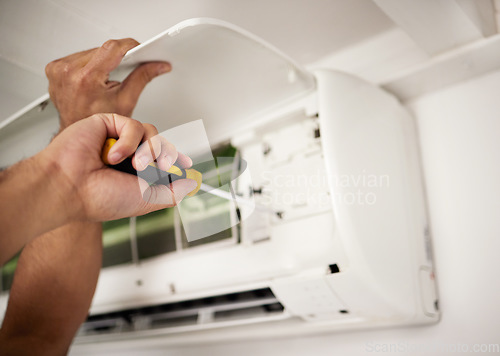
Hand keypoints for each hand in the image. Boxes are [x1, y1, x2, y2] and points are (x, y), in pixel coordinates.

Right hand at [40, 113, 196, 221]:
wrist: (69, 188)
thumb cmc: (98, 197)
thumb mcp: (147, 200)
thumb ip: (172, 192)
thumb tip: (192, 183)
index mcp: (136, 173)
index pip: (163, 159)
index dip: (176, 159)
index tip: (188, 164)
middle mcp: (129, 156)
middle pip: (161, 143)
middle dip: (164, 156)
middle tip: (153, 169)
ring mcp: (118, 139)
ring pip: (152, 132)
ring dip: (148, 150)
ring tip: (134, 165)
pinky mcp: (107, 123)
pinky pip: (134, 125)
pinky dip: (129, 141)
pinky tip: (112, 156)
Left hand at [45, 38, 170, 128]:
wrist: (77, 131)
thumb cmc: (98, 123)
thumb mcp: (126, 101)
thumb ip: (142, 78)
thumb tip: (158, 66)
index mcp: (86, 79)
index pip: (112, 48)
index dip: (129, 45)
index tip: (140, 48)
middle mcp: (68, 72)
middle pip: (101, 49)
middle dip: (117, 56)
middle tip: (127, 67)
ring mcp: (58, 69)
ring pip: (90, 51)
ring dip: (103, 59)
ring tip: (108, 76)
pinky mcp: (54, 68)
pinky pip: (78, 56)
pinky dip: (90, 63)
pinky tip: (94, 76)